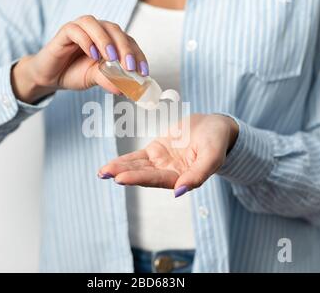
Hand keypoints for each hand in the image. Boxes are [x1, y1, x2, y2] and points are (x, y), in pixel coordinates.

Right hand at [11, 15, 148, 103]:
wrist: (50, 76)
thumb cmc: (74, 72)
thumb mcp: (95, 78)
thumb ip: (110, 80)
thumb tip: (125, 89)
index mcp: (109, 40)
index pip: (128, 42)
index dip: (138, 56)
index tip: (143, 72)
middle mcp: (97, 30)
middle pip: (115, 30)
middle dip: (125, 48)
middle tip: (129, 66)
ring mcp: (81, 29)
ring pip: (96, 25)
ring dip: (106, 41)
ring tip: (111, 58)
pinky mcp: (65, 31)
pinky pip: (76, 30)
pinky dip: (86, 41)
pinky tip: (92, 54)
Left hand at [98, 114, 238, 196]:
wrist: (215, 127)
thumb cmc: (217, 142)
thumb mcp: (212, 157)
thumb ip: (198, 175)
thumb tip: (180, 192)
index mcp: (183, 178)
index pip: (158, 179)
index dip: (139, 178)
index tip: (121, 179)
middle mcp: (169, 173)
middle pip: (143, 175)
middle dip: (124, 174)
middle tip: (106, 173)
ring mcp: (161, 163)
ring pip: (137, 167)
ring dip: (120, 169)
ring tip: (102, 171)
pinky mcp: (156, 151)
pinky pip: (137, 157)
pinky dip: (124, 161)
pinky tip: (110, 166)